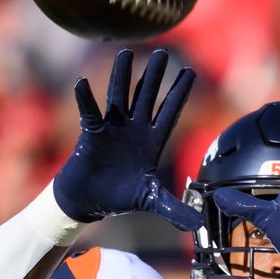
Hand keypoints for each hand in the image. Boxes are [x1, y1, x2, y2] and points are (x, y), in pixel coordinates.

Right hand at [53, 49, 202, 230]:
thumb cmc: (120, 196)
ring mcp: (113, 128)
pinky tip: (82, 83)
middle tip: (163, 53)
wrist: (90, 201)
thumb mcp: (151, 200)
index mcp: (152, 141)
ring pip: (119, 96)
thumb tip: (197, 225)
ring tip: (126, 53)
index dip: (179, 93)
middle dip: (155, 75)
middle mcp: (134, 129)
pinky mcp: (92, 133)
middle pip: (147, 96)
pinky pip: (90, 112)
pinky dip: (86, 99)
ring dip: (122, 76)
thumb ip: (173, 208)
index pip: (170, 112)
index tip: (191, 72)